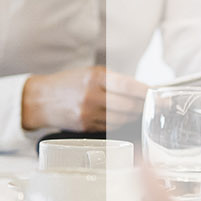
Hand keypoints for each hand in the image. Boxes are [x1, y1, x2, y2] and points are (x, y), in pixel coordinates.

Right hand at [20, 66, 144, 130]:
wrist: (40, 99)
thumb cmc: (68, 83)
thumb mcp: (89, 73)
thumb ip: (114, 81)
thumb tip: (143, 91)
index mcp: (95, 77)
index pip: (129, 87)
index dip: (148, 93)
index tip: (160, 96)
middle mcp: (92, 95)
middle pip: (129, 106)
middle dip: (142, 107)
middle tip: (150, 106)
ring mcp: (88, 113)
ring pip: (122, 119)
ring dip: (131, 116)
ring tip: (132, 111)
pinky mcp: (85, 126)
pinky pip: (110, 127)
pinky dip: (117, 123)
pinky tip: (115, 116)